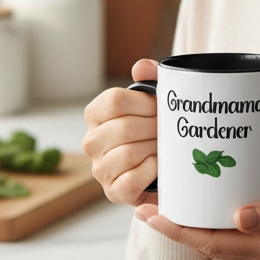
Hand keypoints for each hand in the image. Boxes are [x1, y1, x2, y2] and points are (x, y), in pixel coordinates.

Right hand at [83, 59, 159, 206]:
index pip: (115, 100)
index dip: (144, 103)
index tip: (160, 108)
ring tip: (165, 148)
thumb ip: (150, 78)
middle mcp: (92, 142)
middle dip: (154, 128)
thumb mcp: (154, 102)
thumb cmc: (155, 131)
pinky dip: (150, 171)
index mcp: (96, 115)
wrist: (164, 170)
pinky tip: (158, 166)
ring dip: (154, 150)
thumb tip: (141, 67)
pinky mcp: (113, 192)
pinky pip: (132, 180)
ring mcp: (100, 169)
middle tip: (168, 130)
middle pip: (124, 128)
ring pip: (128, 154)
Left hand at [135, 190, 259, 259]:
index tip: (149, 212)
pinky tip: (206, 211)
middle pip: (207, 245)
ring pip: (218, 245)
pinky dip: (213, 229)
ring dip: (191, 229)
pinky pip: (233, 243)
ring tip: (167, 206)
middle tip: (145, 204)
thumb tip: (237, 215)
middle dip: (175, 227)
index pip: (211, 241)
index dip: (177, 228)